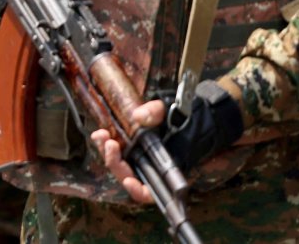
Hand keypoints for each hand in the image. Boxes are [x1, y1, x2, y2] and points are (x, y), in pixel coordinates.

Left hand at [91, 89, 240, 203]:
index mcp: (169, 166)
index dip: (138, 191)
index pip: (152, 191)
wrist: (198, 112)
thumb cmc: (192, 115)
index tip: (128, 180)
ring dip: (107, 153)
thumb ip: (157, 111)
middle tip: (108, 143)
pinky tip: (101, 134)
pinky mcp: (135, 148)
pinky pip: (120, 154)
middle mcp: (154, 167)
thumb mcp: (177, 109)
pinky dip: (108, 146)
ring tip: (100, 136)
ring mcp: (143, 158)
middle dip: (115, 162)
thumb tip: (138, 116)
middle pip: (130, 177)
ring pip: (122, 166)